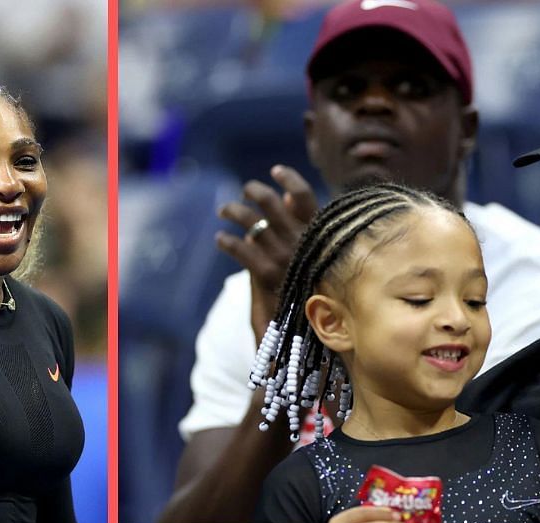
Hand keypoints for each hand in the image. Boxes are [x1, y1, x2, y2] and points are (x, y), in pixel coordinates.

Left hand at [215, 165, 317, 339]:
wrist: (307, 334)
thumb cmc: (308, 291)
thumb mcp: (310, 256)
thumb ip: (299, 226)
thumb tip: (286, 197)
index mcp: (319, 236)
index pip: (305, 197)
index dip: (290, 179)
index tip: (276, 170)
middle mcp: (303, 243)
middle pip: (272, 204)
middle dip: (254, 192)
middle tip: (244, 191)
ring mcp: (285, 258)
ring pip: (252, 223)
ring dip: (233, 212)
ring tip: (223, 211)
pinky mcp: (267, 275)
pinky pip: (241, 249)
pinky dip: (228, 242)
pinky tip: (221, 240)